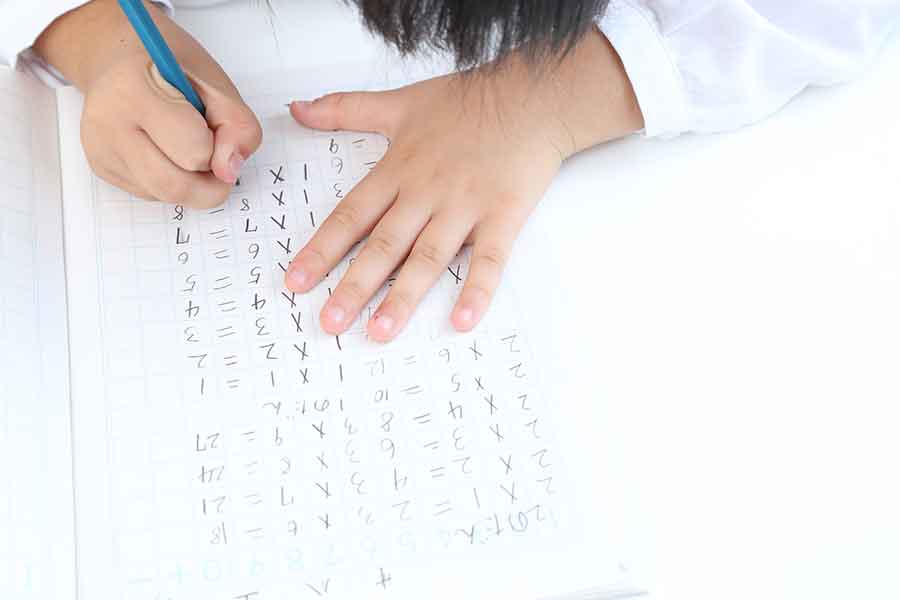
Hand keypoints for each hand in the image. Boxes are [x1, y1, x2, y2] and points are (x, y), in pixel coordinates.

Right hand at [35, 0, 260, 206]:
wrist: (119, 58)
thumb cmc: (169, 68)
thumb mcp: (215, 83)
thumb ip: (237, 125)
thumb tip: (228, 171)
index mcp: (133, 91)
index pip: (194, 151)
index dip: (216, 146)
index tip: (212, 126)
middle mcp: (107, 123)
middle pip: (175, 186)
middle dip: (209, 182)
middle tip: (217, 158)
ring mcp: (99, 150)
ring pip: (164, 196)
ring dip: (191, 185)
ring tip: (190, 149)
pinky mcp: (101, 168)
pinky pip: (151, 194)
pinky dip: (171, 182)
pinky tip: (165, 151)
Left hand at [285, 30, 642, 340]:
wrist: (530, 97)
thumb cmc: (467, 101)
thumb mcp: (399, 101)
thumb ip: (344, 109)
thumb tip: (297, 108)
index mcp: (398, 170)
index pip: (350, 216)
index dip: (321, 250)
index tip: (296, 281)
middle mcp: (426, 194)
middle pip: (384, 245)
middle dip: (353, 286)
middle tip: (330, 323)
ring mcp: (465, 207)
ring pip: (428, 258)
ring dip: (403, 297)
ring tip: (380, 332)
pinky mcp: (502, 217)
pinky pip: (489, 259)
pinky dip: (477, 290)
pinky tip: (462, 320)